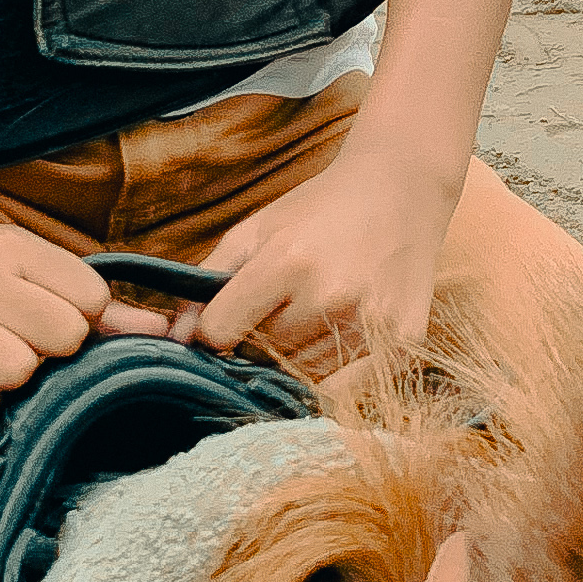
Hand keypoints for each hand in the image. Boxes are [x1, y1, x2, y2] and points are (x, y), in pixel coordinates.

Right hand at [0, 206, 167, 421]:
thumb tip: (164, 329)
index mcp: (8, 247)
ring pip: (21, 374)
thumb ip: (92, 296)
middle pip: (63, 338)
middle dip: (50, 345)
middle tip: (14, 332)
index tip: (47, 308)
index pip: (90, 299)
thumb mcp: (21, 258)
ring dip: (12, 374)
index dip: (80, 314)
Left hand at [189, 143, 456, 366]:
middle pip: (261, 355)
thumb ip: (208, 278)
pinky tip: (334, 344)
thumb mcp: (257, 228)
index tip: (227, 318)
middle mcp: (330, 297)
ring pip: (300, 376)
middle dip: (259, 340)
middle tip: (281, 307)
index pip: (221, 332)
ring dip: (296, 357)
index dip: (216, 329)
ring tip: (315, 315)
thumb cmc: (320, 209)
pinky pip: (344, 392)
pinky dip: (331, 379)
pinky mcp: (404, 345)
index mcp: (288, 261)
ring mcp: (371, 325)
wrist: (402, 189)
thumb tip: (178, 337)